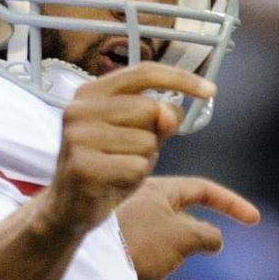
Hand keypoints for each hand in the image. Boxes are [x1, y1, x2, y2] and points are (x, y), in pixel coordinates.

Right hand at [42, 64, 213, 238]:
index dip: (181, 78)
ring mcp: (78, 136)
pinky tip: (112, 183)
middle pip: (150, 109)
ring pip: (146, 141)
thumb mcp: (138, 138)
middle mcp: (80, 108)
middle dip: (153, 136)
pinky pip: (136, 167)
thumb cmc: (107, 167)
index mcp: (92, 92)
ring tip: (118, 169)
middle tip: (127, 155)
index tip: (210, 90)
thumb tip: (170, 111)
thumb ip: (158, 121)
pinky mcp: (83, 166)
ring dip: (143, 161)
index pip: (143, 72)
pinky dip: (134, 179)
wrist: (68, 208)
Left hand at [117, 175, 259, 279]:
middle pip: (186, 223)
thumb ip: (208, 235)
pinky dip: (153, 270)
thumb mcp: (184, 236)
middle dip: (190, 245)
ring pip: (169, 246)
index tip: (254, 220)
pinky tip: (138, 276)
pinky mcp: (123, 248)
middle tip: (177, 256)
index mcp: (160, 189)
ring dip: (169, 262)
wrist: (90, 265)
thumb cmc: (140, 243)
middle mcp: (145, 202)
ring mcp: (133, 226)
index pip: (204, 190)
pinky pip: (151, 260)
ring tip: (150, 267)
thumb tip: (216, 239)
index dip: (232, 204)